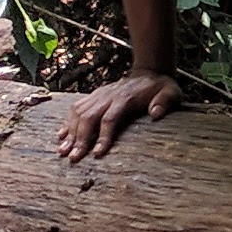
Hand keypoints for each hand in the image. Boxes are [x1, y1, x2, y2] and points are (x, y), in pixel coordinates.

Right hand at [56, 72, 178, 163]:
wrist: (150, 73)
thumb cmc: (161, 88)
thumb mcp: (171, 92)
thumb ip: (164, 102)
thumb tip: (155, 114)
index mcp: (125, 98)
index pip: (110, 118)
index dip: (103, 136)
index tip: (97, 154)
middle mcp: (108, 95)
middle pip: (89, 117)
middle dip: (80, 138)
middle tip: (73, 158)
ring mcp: (99, 95)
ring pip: (79, 112)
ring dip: (69, 132)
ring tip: (62, 151)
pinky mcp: (94, 96)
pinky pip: (76, 107)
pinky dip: (67, 121)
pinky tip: (60, 136)